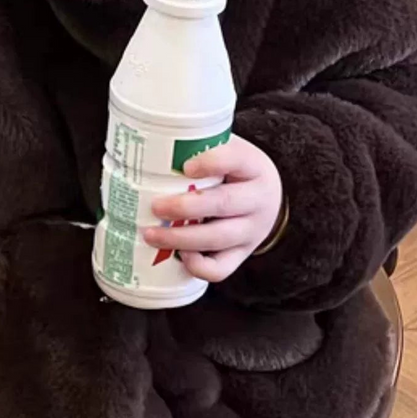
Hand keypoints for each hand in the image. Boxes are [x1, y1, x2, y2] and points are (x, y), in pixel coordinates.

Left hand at [144, 135, 283, 284]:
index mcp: (254, 167)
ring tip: (152, 235)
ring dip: (181, 238)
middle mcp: (258, 200)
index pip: (236, 160)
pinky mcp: (242, 254)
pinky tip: (180, 257)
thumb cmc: (235, 172)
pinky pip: (222, 268)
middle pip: (224, 204)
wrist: (267, 197)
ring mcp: (252, 231)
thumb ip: (200, 149)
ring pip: (219, 238)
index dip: (211, 163)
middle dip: (185, 207)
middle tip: (156, 206)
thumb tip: (149, 149)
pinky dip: (199, 266)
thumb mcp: (228, 151)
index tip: (186, 167)